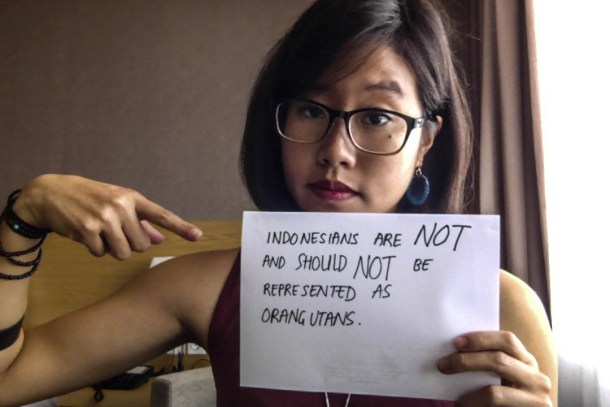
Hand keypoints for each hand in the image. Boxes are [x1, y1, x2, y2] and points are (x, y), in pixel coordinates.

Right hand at [12, 174, 202, 259]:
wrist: (51, 193)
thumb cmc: (90, 199)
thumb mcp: (117, 203)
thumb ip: (141, 222)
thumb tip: (160, 239)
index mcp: (132, 197)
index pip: (161, 214)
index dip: (180, 227)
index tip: (198, 236)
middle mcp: (121, 206)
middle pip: (141, 245)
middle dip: (130, 245)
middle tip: (114, 232)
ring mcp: (104, 218)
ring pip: (123, 253)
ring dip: (113, 250)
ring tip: (101, 234)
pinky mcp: (88, 230)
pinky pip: (101, 254)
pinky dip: (95, 250)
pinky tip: (86, 234)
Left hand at [437, 331, 552, 405]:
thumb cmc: (506, 399)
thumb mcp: (502, 379)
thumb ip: (488, 365)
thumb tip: (452, 353)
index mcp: (527, 361)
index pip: (507, 340)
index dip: (481, 338)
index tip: (456, 342)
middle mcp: (537, 378)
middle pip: (499, 360)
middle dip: (466, 361)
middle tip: (442, 365)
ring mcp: (537, 400)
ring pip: (494, 392)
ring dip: (468, 394)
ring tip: (452, 397)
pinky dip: (474, 406)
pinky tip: (462, 405)